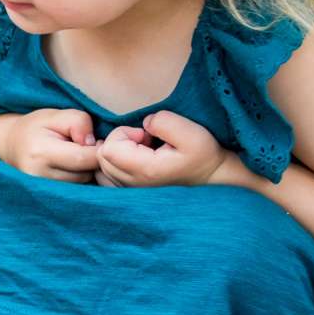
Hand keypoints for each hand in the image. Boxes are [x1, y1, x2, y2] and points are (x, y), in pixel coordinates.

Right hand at [0, 108, 100, 182]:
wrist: (11, 145)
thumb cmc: (36, 127)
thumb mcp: (56, 115)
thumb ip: (79, 122)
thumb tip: (94, 144)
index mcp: (41, 153)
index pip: (85, 158)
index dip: (98, 149)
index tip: (93, 140)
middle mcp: (39, 176)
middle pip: (86, 174)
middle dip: (91, 160)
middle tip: (79, 146)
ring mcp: (41, 190)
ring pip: (82, 183)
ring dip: (85, 170)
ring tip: (72, 156)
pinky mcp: (45, 197)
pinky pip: (75, 190)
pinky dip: (77, 177)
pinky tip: (69, 167)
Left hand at [95, 110, 225, 187]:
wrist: (211, 175)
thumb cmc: (203, 154)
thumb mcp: (191, 132)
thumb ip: (163, 122)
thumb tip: (144, 124)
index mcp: (145, 172)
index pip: (108, 149)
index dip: (123, 133)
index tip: (145, 135)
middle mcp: (133, 185)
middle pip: (101, 157)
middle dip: (119, 141)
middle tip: (145, 141)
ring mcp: (131, 191)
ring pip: (102, 166)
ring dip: (117, 152)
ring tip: (142, 151)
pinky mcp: (131, 192)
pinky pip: (107, 176)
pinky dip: (115, 163)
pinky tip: (135, 159)